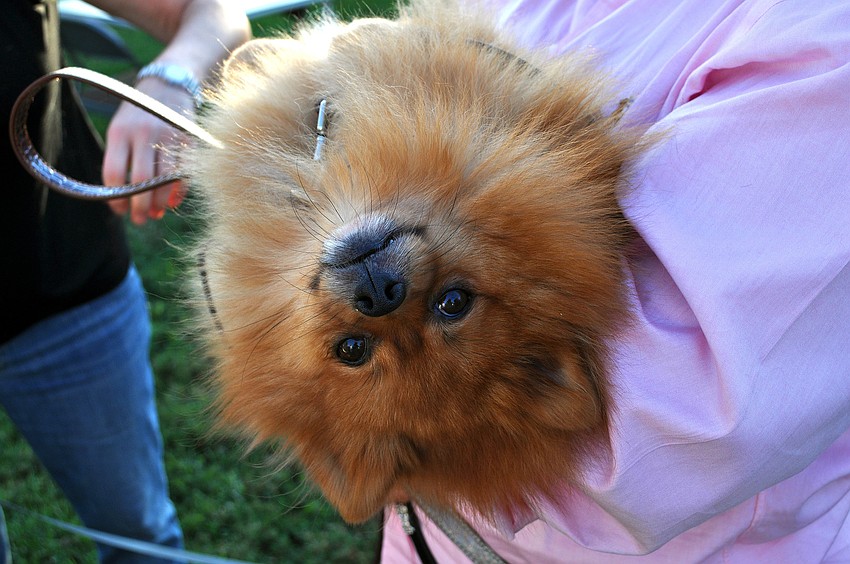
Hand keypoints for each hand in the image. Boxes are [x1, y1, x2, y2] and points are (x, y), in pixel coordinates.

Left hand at [102, 77, 193, 224]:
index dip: (115, 198)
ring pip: (164, 180)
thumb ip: (121, 158)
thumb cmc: (139, 114)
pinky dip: (177, 192)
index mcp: (120, 132)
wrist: (168, 86)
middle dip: (139, 206)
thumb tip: (123, 197)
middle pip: (141, 181)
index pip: (114, 173)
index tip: (118, 210)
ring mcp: (167, 138)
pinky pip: (182, 174)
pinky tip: (171, 202)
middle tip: (139, 220)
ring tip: (155, 215)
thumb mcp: (121, 128)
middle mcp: (143, 134)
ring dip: (159, 202)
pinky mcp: (187, 141)